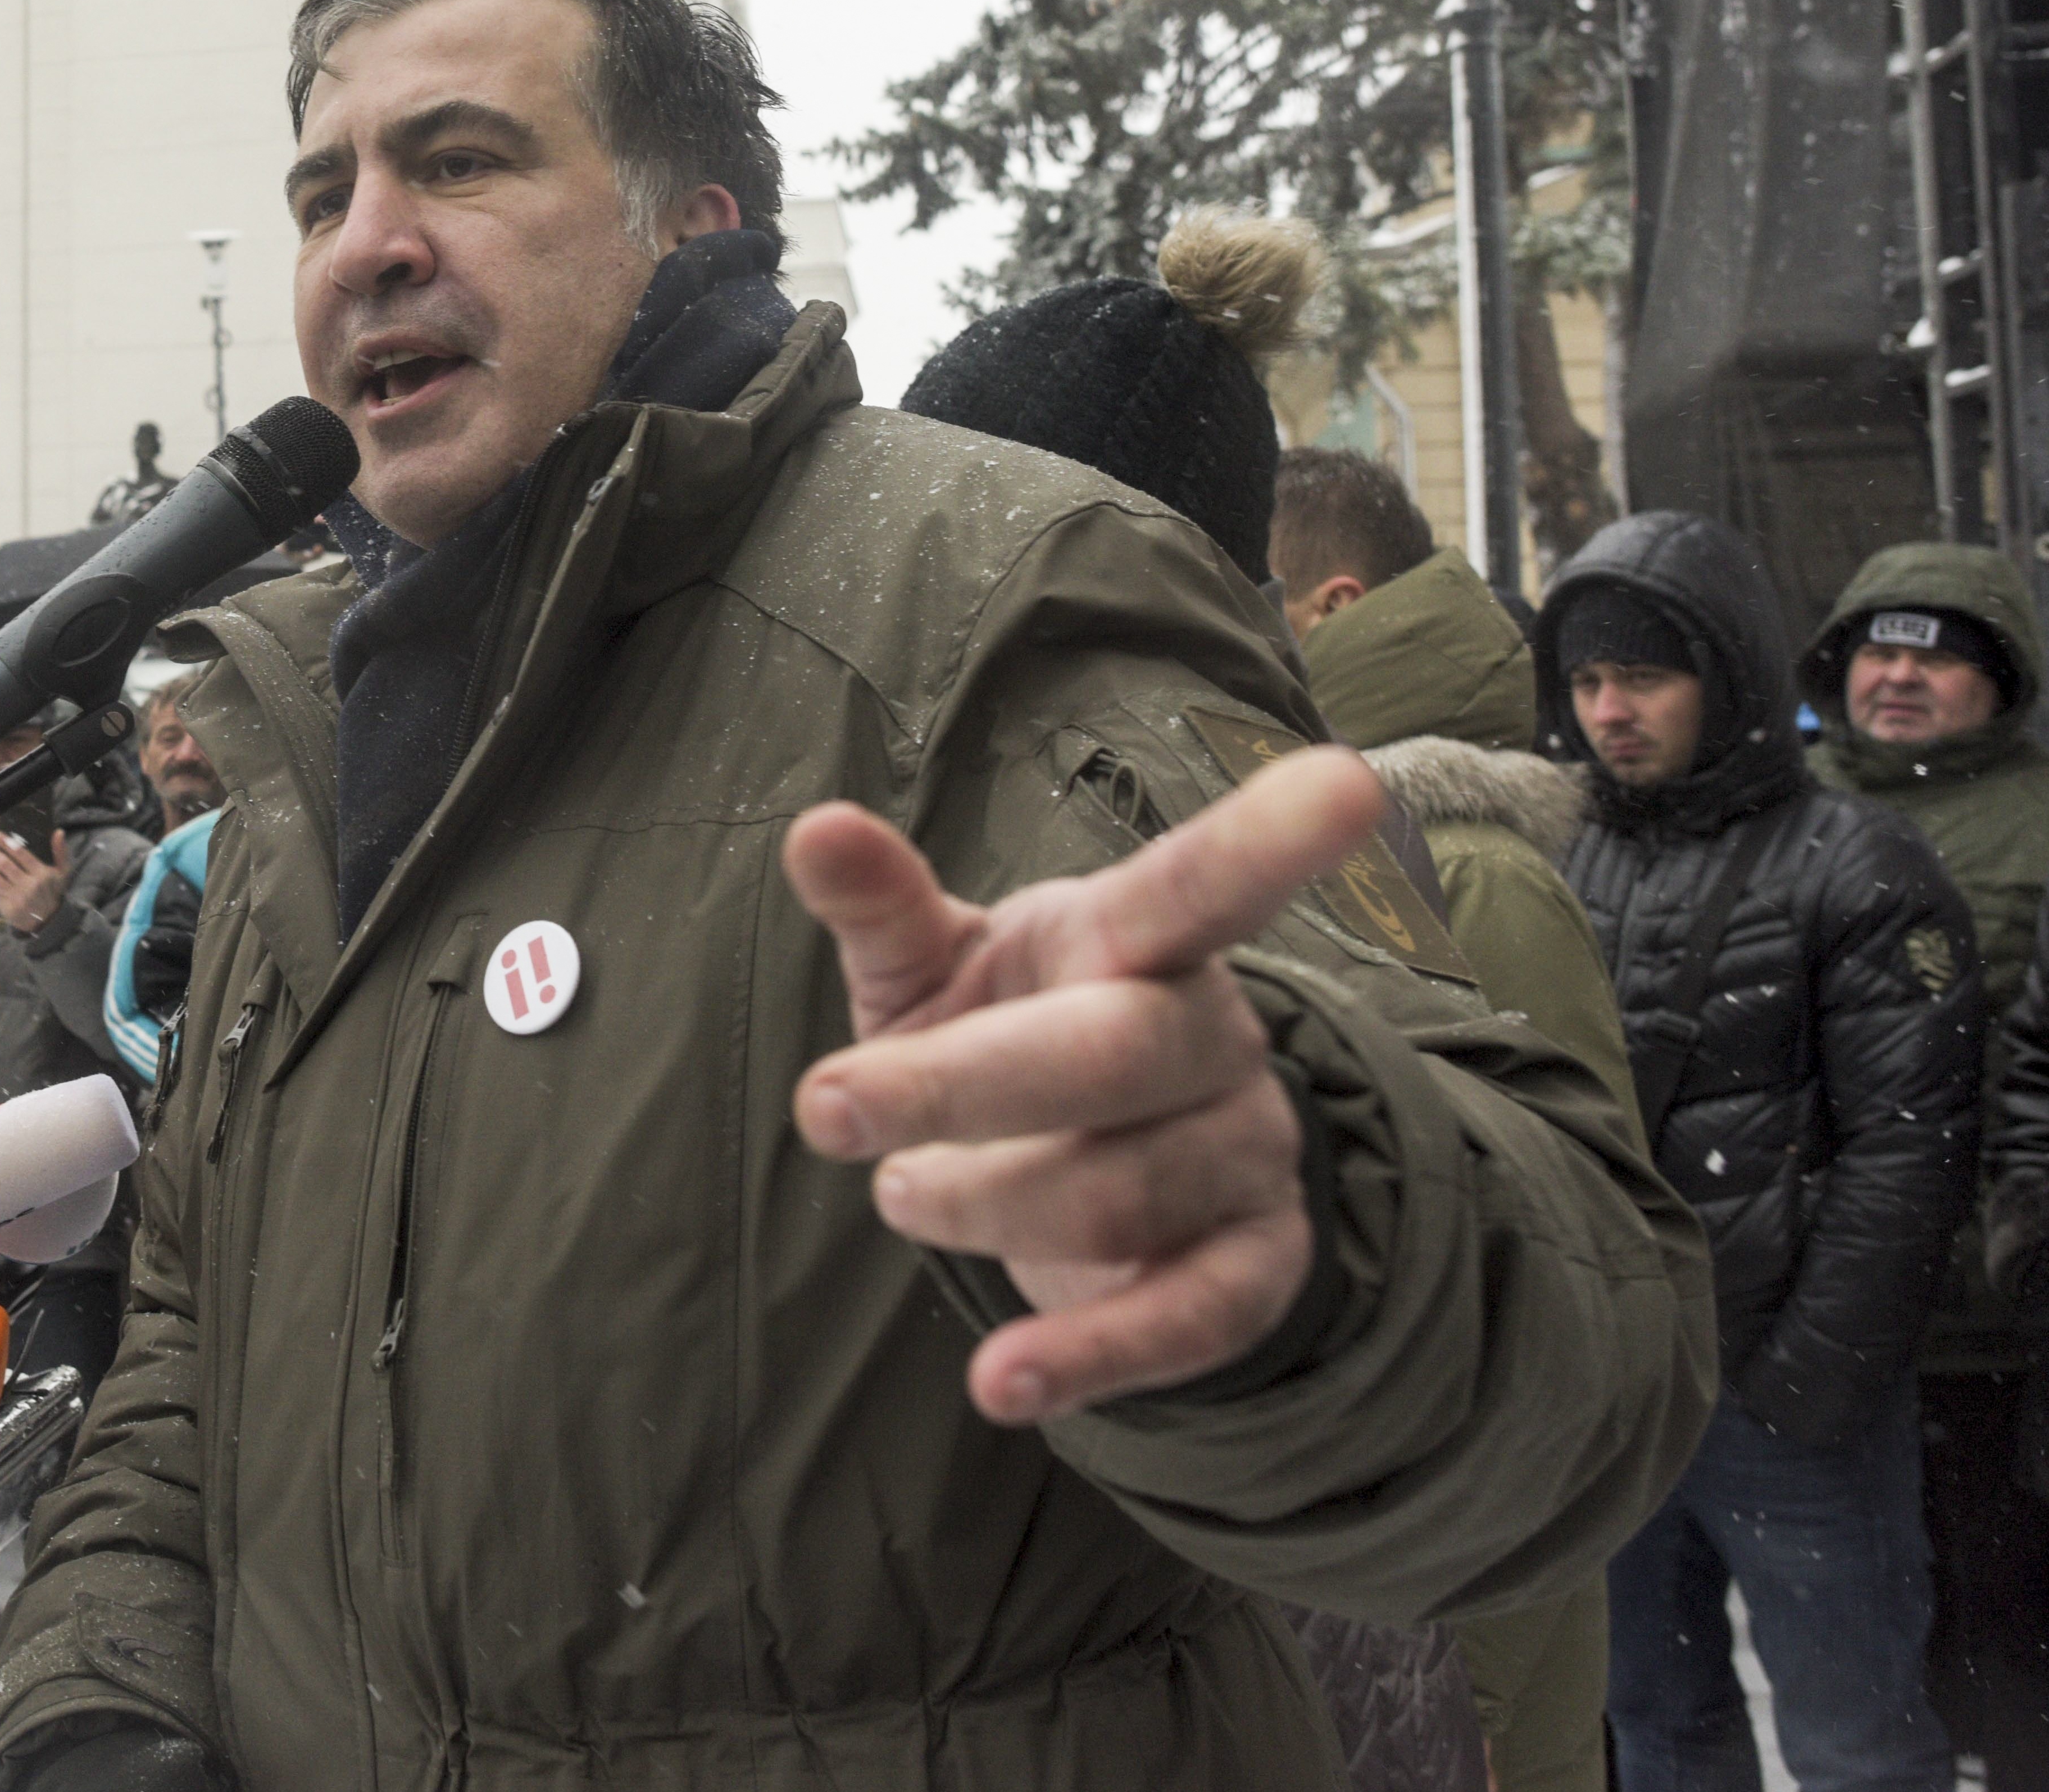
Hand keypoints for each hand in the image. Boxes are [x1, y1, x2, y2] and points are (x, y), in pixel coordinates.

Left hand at [0, 831, 69, 933]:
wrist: (48, 921)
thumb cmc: (53, 892)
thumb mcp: (62, 873)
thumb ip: (60, 852)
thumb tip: (58, 832)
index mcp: (42, 874)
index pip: (20, 853)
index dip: (5, 842)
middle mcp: (29, 886)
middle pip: (4, 864)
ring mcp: (18, 898)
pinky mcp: (8, 909)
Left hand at [782, 745, 1381, 1425]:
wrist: (1082, 1175)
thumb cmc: (1006, 1036)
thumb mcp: (939, 967)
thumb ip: (884, 905)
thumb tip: (816, 826)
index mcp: (1141, 940)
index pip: (1206, 882)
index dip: (1272, 839)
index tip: (1348, 780)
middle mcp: (1211, 1039)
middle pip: (1115, 1054)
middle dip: (958, 1087)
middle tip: (827, 1111)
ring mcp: (1245, 1155)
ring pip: (1122, 1195)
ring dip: (984, 1205)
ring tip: (902, 1196)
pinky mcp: (1251, 1272)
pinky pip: (1186, 1322)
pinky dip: (1089, 1360)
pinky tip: (1001, 1385)